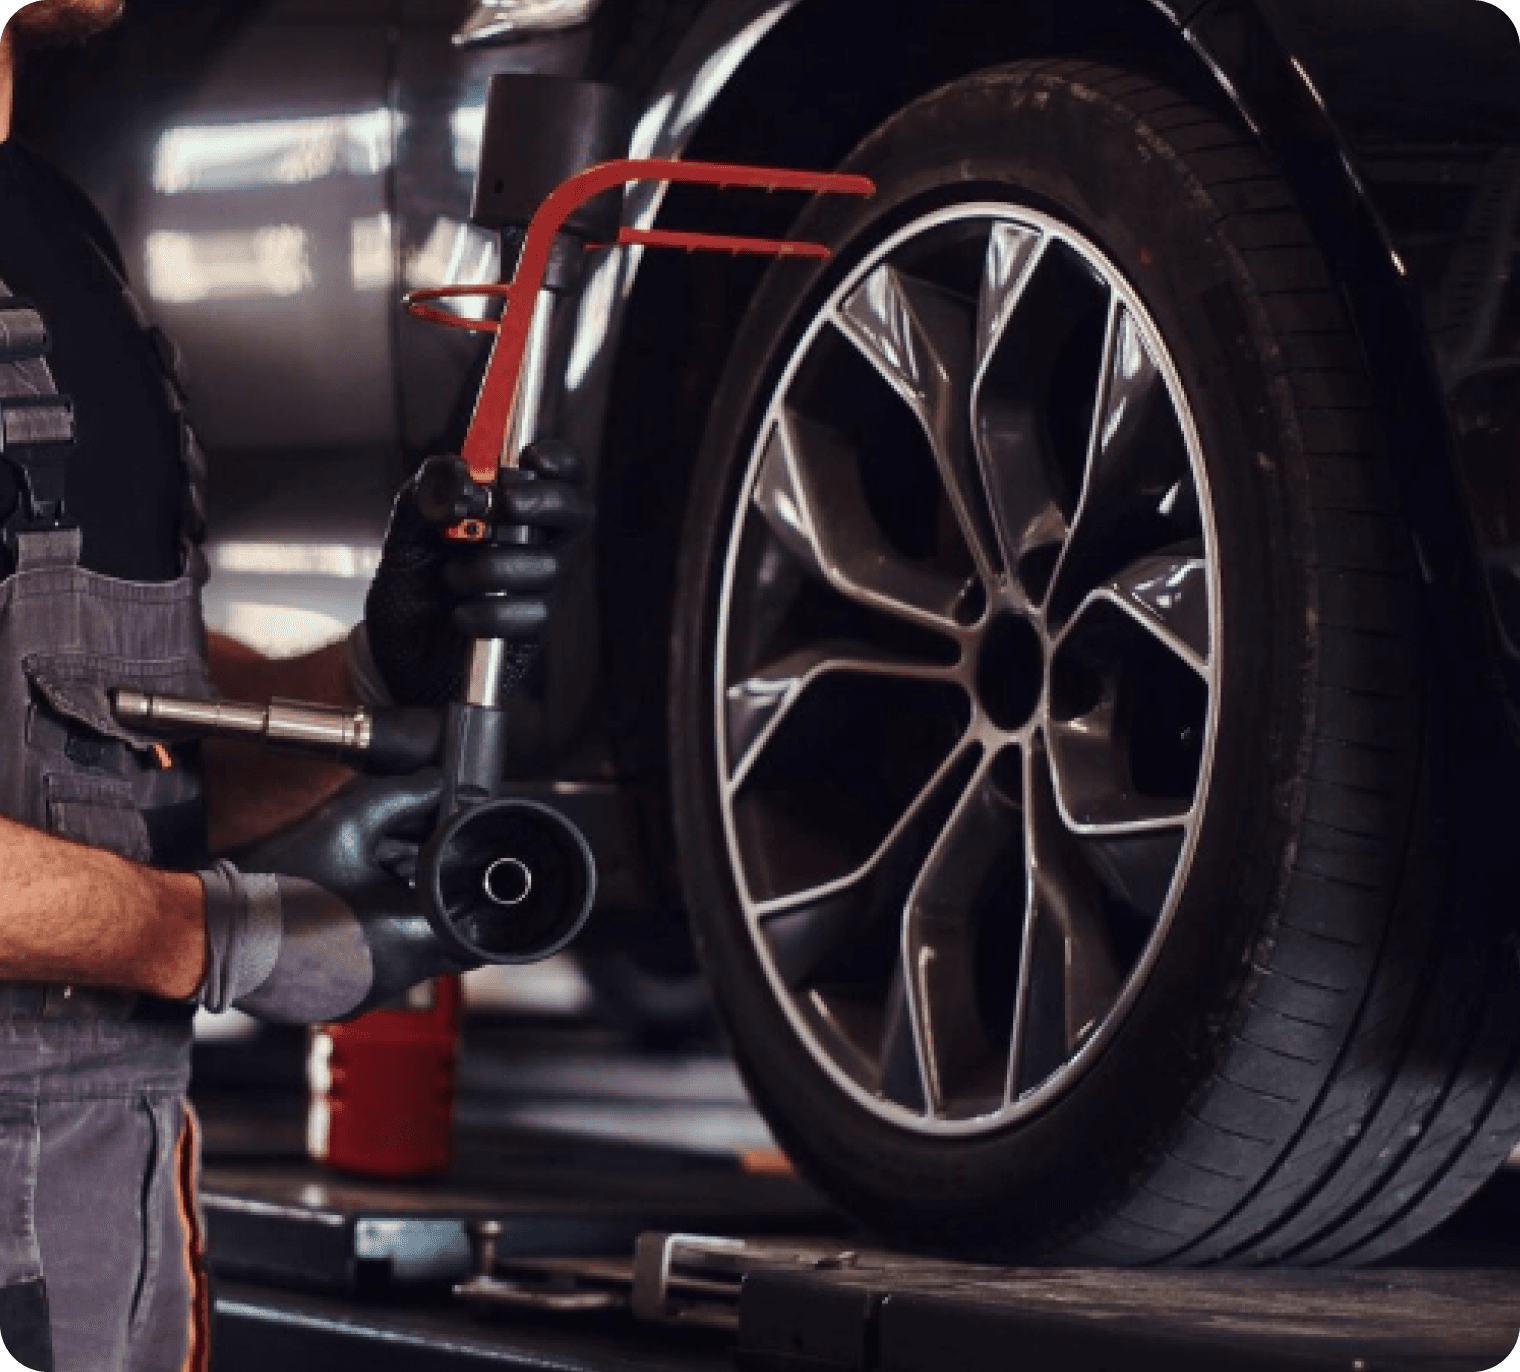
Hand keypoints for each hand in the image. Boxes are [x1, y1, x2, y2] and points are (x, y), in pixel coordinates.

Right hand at [196, 771, 473, 1022]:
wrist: (209, 933)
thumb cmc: (275, 884)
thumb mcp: (348, 823)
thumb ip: (404, 798)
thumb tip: (437, 782)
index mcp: (412, 937)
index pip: (477, 927)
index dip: (472, 895)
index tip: (461, 871)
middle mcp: (396, 976)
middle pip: (446, 940)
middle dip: (438, 903)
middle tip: (415, 870)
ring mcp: (367, 994)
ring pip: (411, 955)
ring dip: (405, 922)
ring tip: (375, 884)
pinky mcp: (339, 1001)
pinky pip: (376, 969)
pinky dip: (373, 941)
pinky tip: (348, 910)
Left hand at [362, 440, 591, 706]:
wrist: (393, 646)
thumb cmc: (411, 580)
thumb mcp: (408, 527)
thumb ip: (430, 489)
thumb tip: (462, 475)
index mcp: (513, 508)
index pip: (560, 475)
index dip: (559, 460)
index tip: (530, 457)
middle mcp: (535, 543)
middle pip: (577, 512)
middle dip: (545, 501)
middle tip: (505, 503)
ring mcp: (537, 586)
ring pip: (549, 566)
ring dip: (493, 565)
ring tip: (451, 577)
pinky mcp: (531, 629)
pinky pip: (533, 614)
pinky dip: (491, 612)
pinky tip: (460, 615)